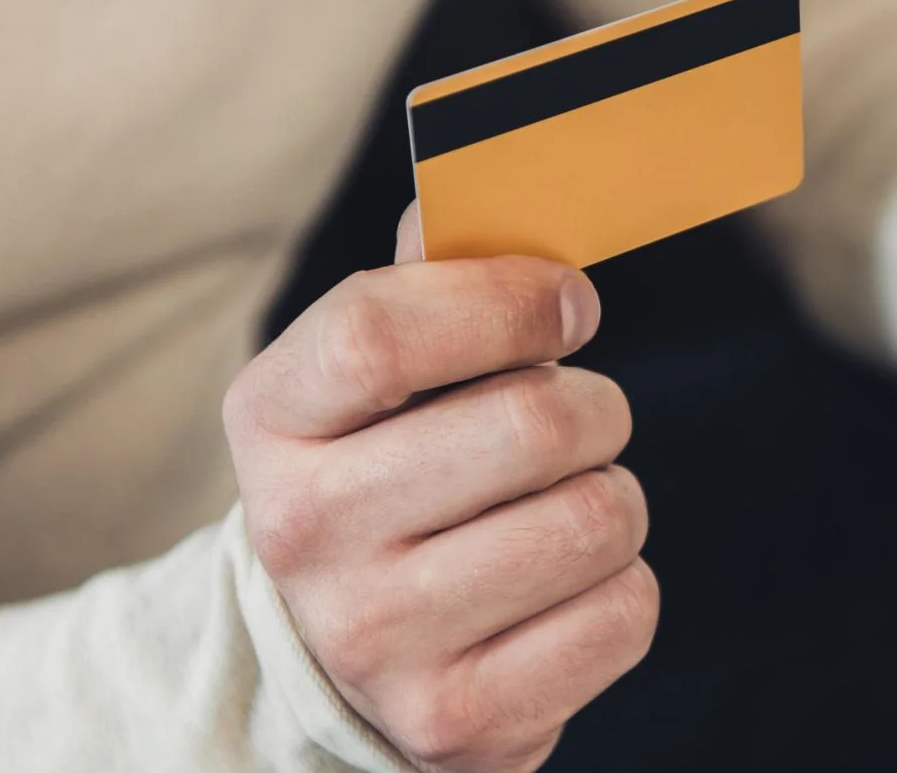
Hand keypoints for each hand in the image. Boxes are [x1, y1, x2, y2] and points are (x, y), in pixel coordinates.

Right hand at [224, 203, 654, 772]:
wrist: (334, 664)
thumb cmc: (383, 478)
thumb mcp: (367, 383)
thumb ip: (426, 281)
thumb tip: (490, 178)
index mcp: (271, 417)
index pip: (385, 330)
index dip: (510, 300)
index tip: (572, 304)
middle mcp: (304, 532)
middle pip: (528, 425)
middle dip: (593, 405)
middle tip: (584, 417)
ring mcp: (377, 637)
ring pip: (595, 518)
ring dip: (613, 497)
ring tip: (567, 505)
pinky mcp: (458, 718)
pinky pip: (624, 613)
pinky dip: (625, 588)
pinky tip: (570, 587)